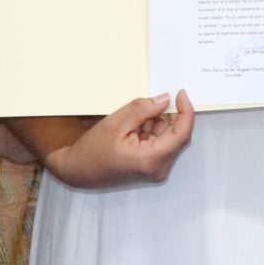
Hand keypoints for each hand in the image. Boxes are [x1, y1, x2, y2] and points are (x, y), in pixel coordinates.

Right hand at [41, 91, 196, 189]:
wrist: (77, 171)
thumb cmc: (92, 151)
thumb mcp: (116, 123)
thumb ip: (142, 109)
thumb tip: (165, 99)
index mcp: (152, 160)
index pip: (182, 134)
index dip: (186, 112)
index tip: (181, 93)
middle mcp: (159, 169)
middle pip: (176, 136)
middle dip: (167, 116)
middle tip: (152, 102)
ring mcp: (155, 170)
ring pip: (168, 139)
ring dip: (157, 124)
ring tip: (135, 118)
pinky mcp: (150, 168)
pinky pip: (160, 145)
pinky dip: (152, 132)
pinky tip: (135, 127)